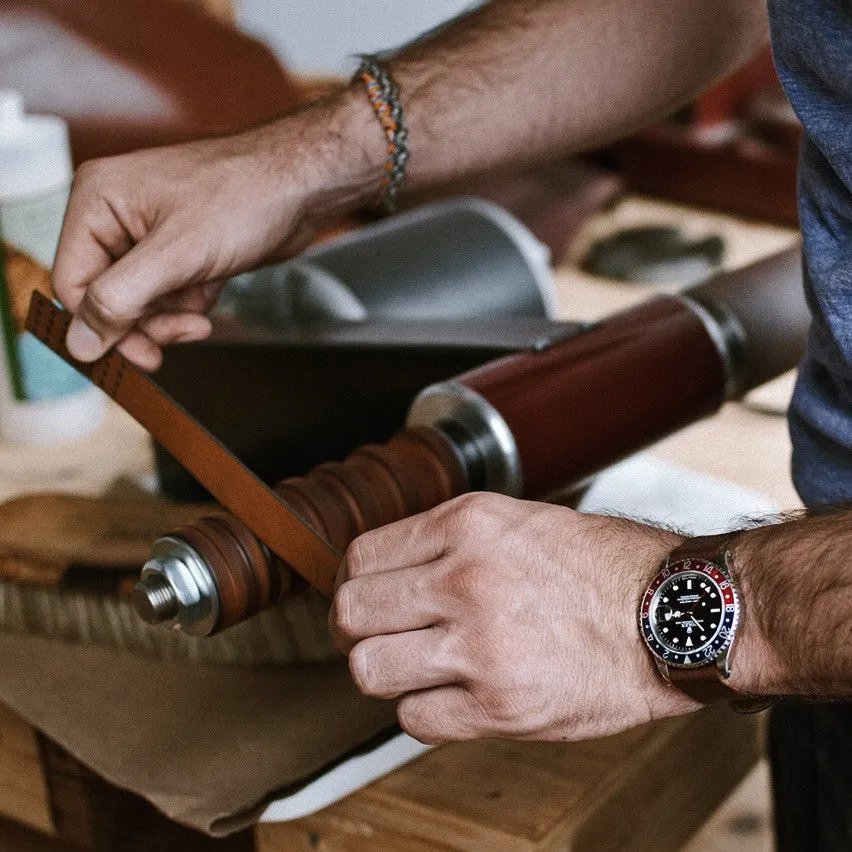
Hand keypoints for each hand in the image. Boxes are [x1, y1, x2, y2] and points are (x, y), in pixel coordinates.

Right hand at [53, 92, 382, 369]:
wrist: (303, 186)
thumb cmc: (245, 198)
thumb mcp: (176, 255)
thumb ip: (120, 299)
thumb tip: (80, 343)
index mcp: (98, 201)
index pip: (72, 283)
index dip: (103, 325)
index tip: (140, 352)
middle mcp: (117, 216)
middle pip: (107, 297)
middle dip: (146, 321)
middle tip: (182, 332)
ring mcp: (150, 234)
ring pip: (141, 303)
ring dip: (172, 315)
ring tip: (200, 306)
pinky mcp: (182, 250)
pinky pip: (170, 296)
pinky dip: (190, 304)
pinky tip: (211, 288)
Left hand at [329, 492, 699, 743]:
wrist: (671, 615)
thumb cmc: (604, 567)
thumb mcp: (520, 522)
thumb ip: (449, 541)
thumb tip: (390, 569)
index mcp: (468, 525)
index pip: (361, 557)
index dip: (357, 581)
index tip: (370, 596)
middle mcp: (465, 579)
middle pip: (352, 613)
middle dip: (359, 628)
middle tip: (381, 634)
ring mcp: (480, 645)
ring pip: (369, 669)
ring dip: (386, 672)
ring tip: (418, 666)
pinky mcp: (500, 706)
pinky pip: (414, 718)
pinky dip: (425, 710)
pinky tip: (455, 695)